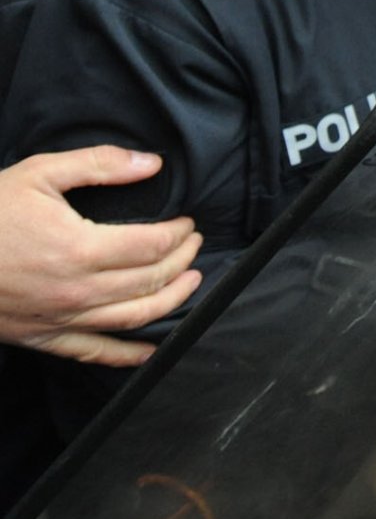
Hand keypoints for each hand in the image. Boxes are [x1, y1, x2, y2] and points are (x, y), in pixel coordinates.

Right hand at [0, 148, 202, 365]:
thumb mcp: (38, 174)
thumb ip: (98, 164)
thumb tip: (151, 163)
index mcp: (80, 248)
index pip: (153, 245)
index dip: (180, 234)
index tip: (188, 223)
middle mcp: (77, 290)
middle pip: (152, 280)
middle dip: (183, 261)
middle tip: (194, 245)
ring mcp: (61, 318)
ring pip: (135, 318)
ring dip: (172, 301)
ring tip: (190, 283)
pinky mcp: (43, 338)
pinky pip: (95, 353)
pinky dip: (130, 355)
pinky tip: (152, 350)